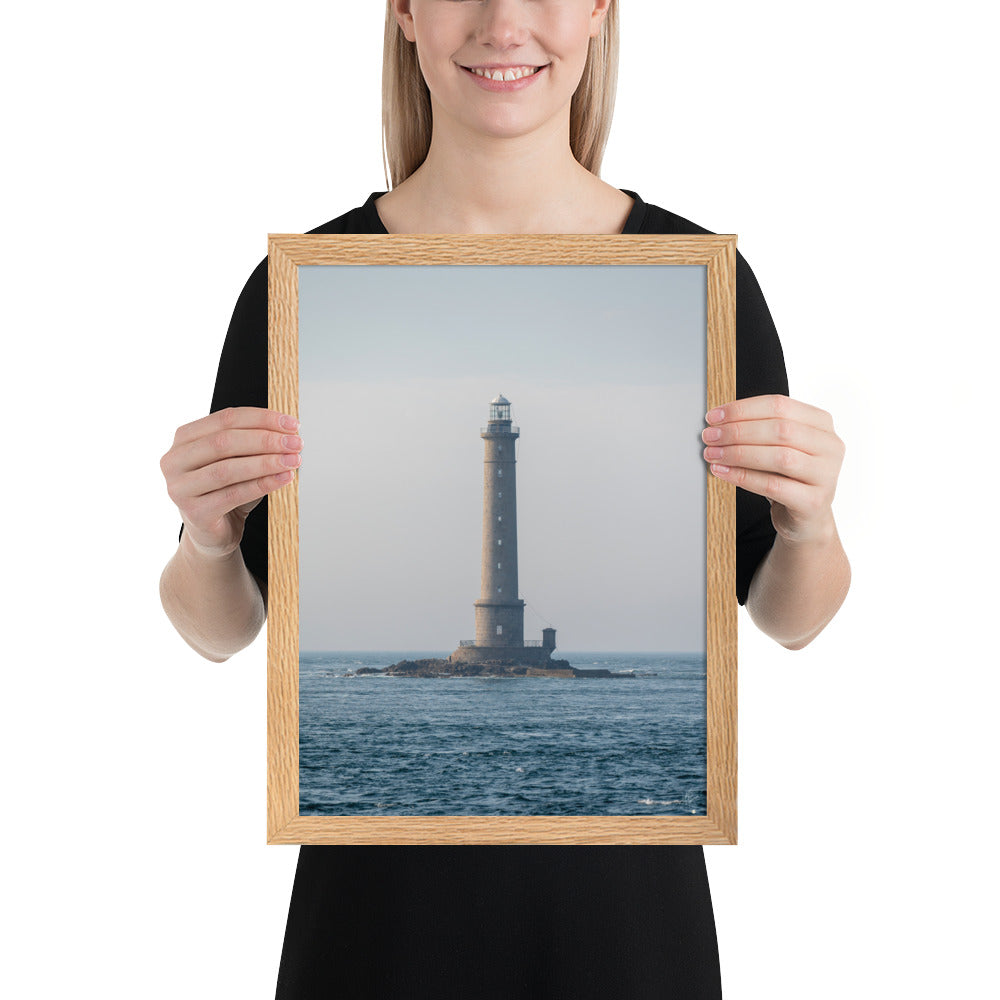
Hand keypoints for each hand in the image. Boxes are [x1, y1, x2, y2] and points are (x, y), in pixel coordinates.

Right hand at [160, 406, 301, 557]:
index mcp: (184, 438)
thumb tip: (288, 432)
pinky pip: (233, 495)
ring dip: (266, 462)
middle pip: (224, 442)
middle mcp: (174, 460)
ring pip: (228, 469)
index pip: (225, 419)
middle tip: (295, 443)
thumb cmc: (226, 491)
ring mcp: (180, 488)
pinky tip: (283, 479)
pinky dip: (262, 485)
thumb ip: (253, 443)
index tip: (291, 424)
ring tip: (293, 460)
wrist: (213, 533)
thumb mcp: (237, 461)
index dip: (262, 418)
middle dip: (265, 440)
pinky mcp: (194, 513)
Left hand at [701, 395, 844, 544]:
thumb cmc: (788, 477)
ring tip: (713, 454)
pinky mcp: (814, 502)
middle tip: (710, 436)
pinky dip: (743, 477)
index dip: (742, 409)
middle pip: (780, 429)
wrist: (806, 518)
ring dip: (739, 453)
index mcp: (821, 424)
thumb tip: (717, 421)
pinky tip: (723, 472)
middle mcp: (830, 446)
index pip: (779, 405)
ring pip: (779, 457)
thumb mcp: (777, 447)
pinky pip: (773, 485)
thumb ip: (757, 429)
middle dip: (738, 431)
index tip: (713, 416)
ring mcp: (826, 475)